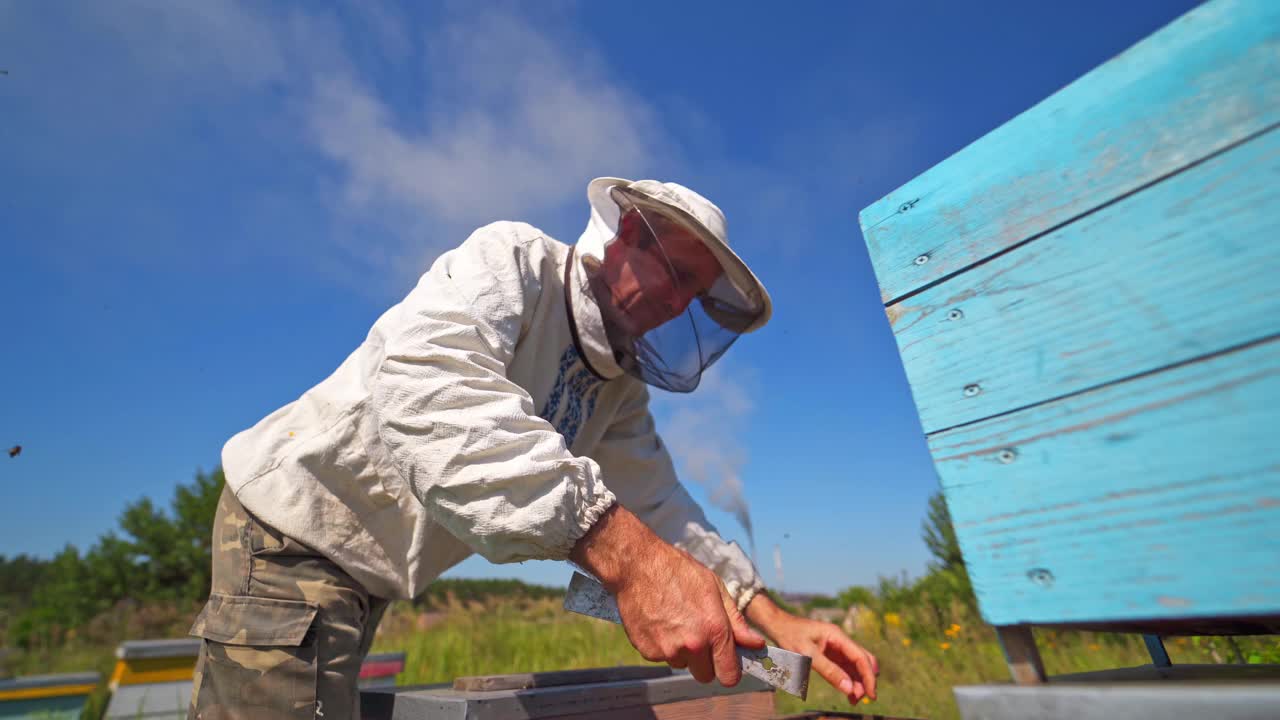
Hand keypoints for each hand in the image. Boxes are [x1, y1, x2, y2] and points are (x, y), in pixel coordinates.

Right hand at [569, 505, 765, 686]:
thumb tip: (756, 645)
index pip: (729, 676)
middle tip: (698, 636)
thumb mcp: (715, 588)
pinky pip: (662, 657)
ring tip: (675, 621)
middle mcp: (692, 645)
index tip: (726, 662)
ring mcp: (667, 650)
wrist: (637, 565)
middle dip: (705, 662)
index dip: (729, 670)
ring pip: (682, 664)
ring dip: (682, 651)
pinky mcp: (647, 651)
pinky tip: (659, 621)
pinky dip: (662, 645)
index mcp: (714, 630)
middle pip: (705, 676)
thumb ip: (737, 622)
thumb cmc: (679, 571)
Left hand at [746, 596, 878, 703]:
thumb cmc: (790, 636)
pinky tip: (847, 693)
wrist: (778, 625)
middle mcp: (840, 640)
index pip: (861, 658)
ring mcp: (836, 647)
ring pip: (855, 666)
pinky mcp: (830, 653)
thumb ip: (829, 671)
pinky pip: (845, 667)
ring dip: (857, 682)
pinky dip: (848, 680)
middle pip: (862, 661)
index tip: (871, 695)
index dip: (868, 677)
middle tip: (860, 699)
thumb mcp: (807, 654)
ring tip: (853, 700)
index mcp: (837, 636)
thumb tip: (849, 688)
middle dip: (865, 680)